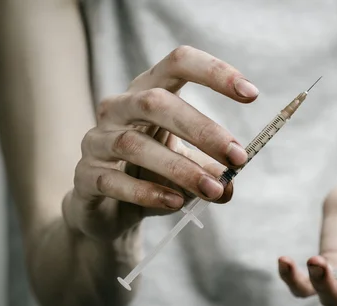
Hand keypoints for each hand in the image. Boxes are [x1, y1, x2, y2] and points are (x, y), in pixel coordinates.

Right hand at [63, 46, 257, 240]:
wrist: (107, 211)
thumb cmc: (152, 177)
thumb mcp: (188, 171)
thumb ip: (211, 173)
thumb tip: (230, 185)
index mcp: (148, 93)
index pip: (178, 63)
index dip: (214, 72)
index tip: (252, 93)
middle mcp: (119, 108)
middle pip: (156, 103)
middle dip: (202, 129)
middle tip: (238, 157)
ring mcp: (97, 140)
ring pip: (134, 145)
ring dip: (180, 168)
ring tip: (212, 190)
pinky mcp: (84, 175)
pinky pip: (113, 181)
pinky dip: (147, 192)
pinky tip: (174, 203)